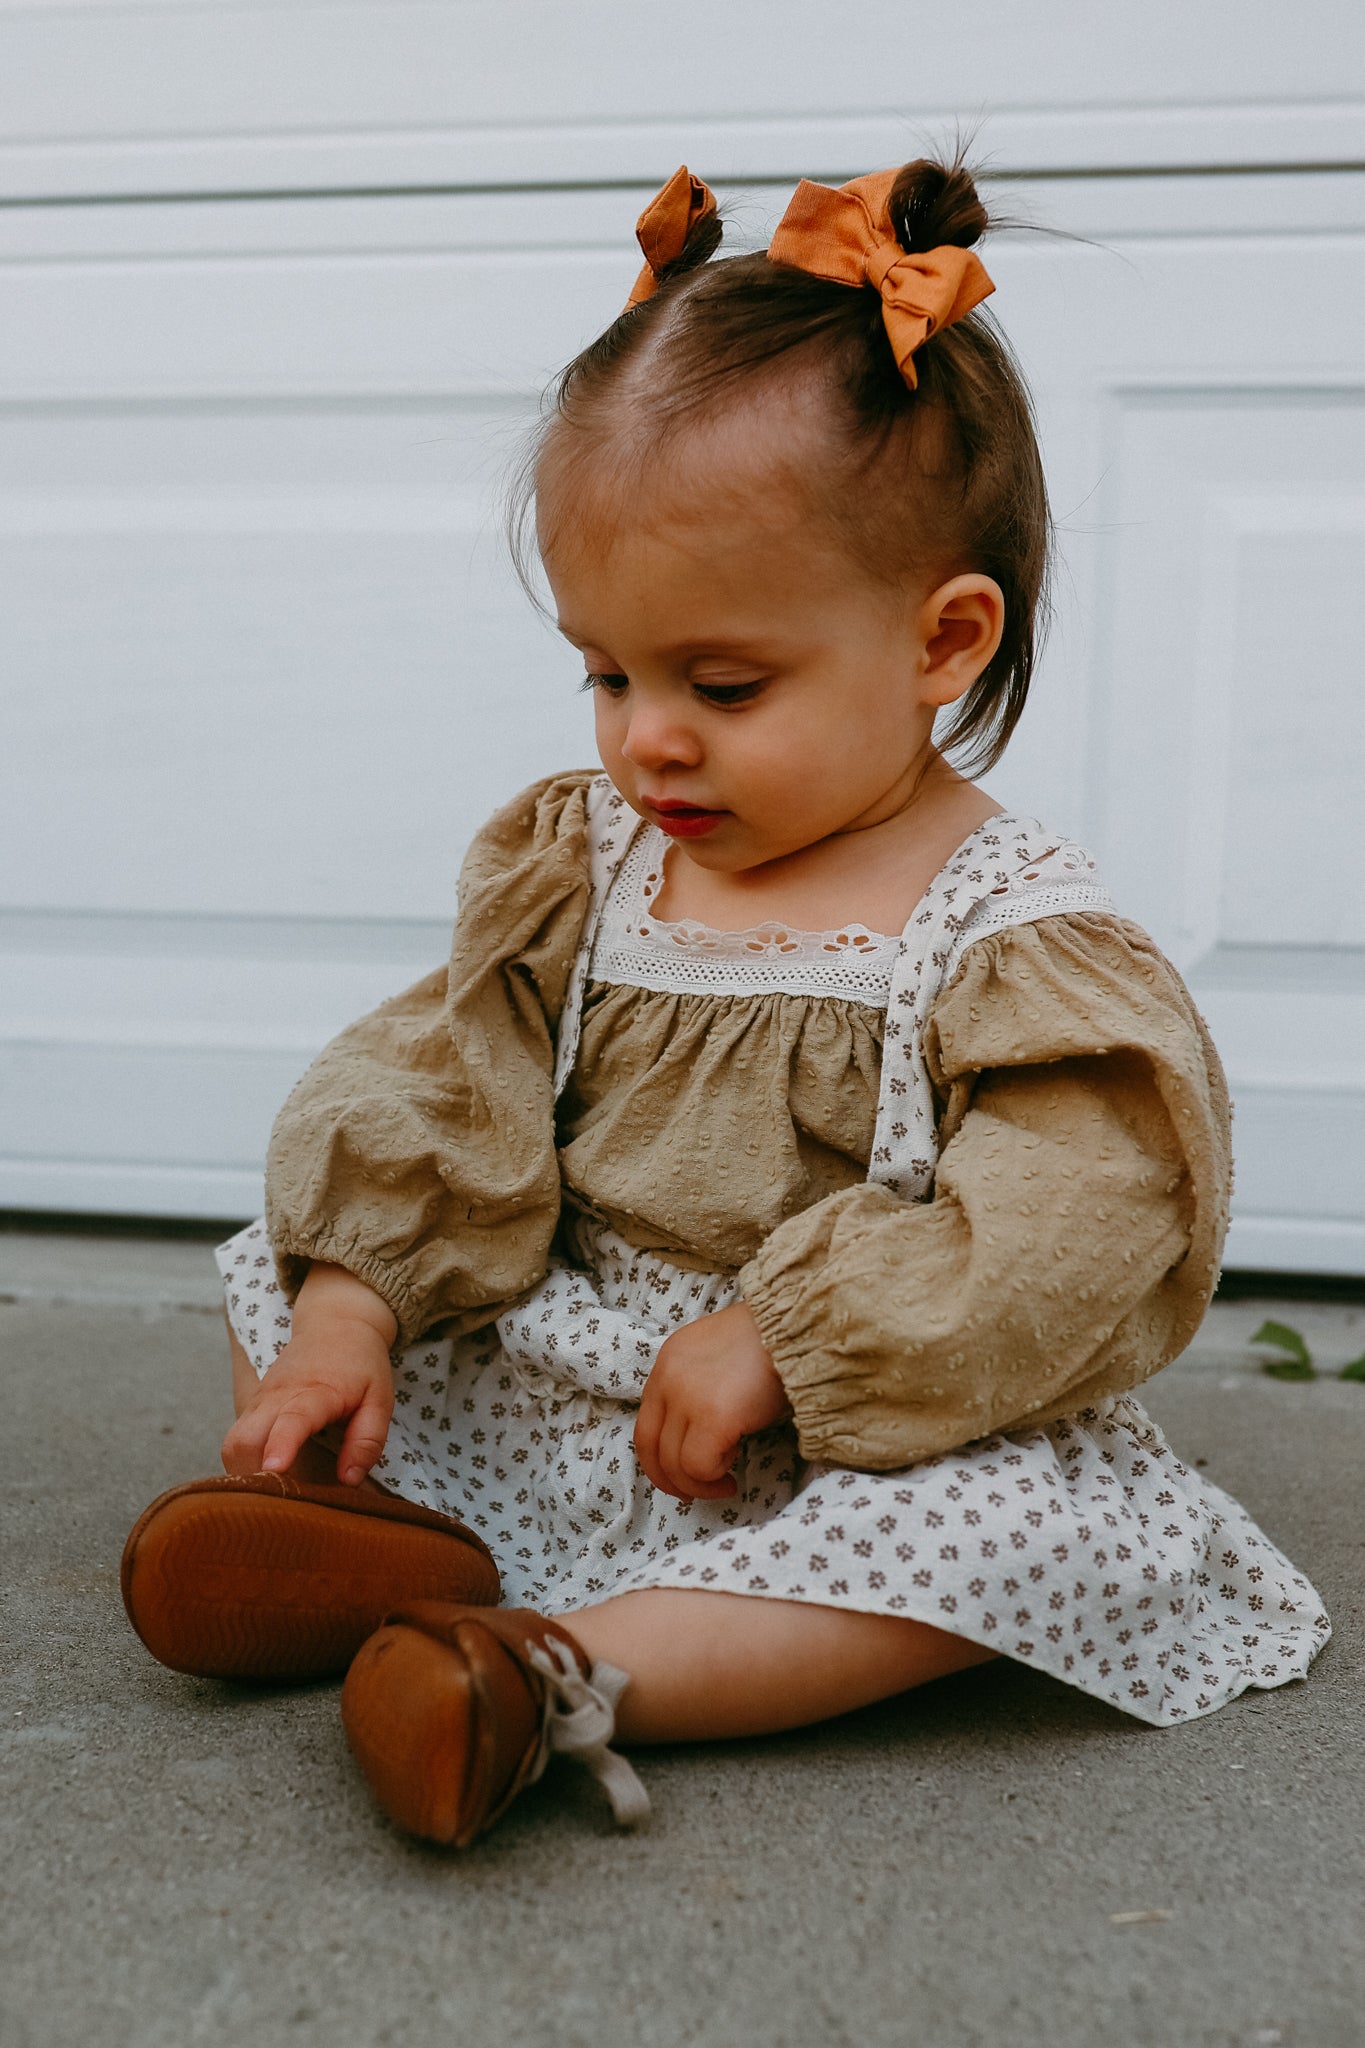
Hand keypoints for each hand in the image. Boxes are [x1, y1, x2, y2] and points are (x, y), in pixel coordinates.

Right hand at [221, 1263, 397, 1487]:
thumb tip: (348, 1481)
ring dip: (245, 1474)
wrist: (336, 1323)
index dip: (281, 1447)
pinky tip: (267, 1479)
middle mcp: (277, 1396)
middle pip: (244, 1440)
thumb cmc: (361, 1364)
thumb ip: (367, 1441)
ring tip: (274, 1495)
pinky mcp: (251, 1407)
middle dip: (253, 1476)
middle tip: (281, 1501)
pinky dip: (244, 1464)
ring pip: (233, 1444)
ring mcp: (259, 1401)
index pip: (291, 1420)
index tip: (275, 1471)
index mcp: (314, 1392)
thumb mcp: (380, 1399)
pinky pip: (236, 1441)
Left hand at [633, 1301, 791, 1500]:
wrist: (797, 1325)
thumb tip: (698, 1434)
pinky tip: (737, 1461)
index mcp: (667, 1362)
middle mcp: (668, 1379)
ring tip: (728, 1480)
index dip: (658, 1459)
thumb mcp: (718, 1356)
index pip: (645, 1425)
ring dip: (701, 1482)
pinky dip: (716, 1473)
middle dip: (671, 1481)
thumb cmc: (770, 1341)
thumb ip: (697, 1387)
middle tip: (695, 1493)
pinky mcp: (713, 1417)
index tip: (678, 1476)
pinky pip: (700, 1465)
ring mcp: (687, 1398)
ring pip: (675, 1464)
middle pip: (651, 1448)